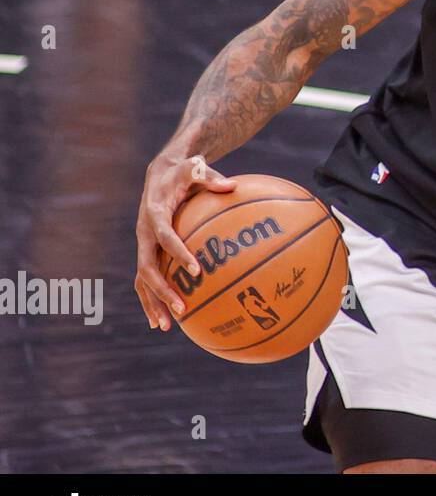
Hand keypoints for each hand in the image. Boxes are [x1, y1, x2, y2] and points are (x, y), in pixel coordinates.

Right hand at [134, 153, 236, 330]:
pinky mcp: (147, 252)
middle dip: (162, 290)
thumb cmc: (183, 172)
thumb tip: (233, 186)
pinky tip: (166, 319)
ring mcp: (143, 245)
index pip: (165, 237)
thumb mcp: (195, 168)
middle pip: (148, 267)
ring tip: (166, 326)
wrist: (160, 175)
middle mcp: (144, 233)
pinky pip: (147, 279)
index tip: (197, 269)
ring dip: (152, 303)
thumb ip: (211, 177)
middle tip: (182, 309)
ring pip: (142, 279)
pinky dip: (153, 299)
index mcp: (154, 214)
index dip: (178, 253)